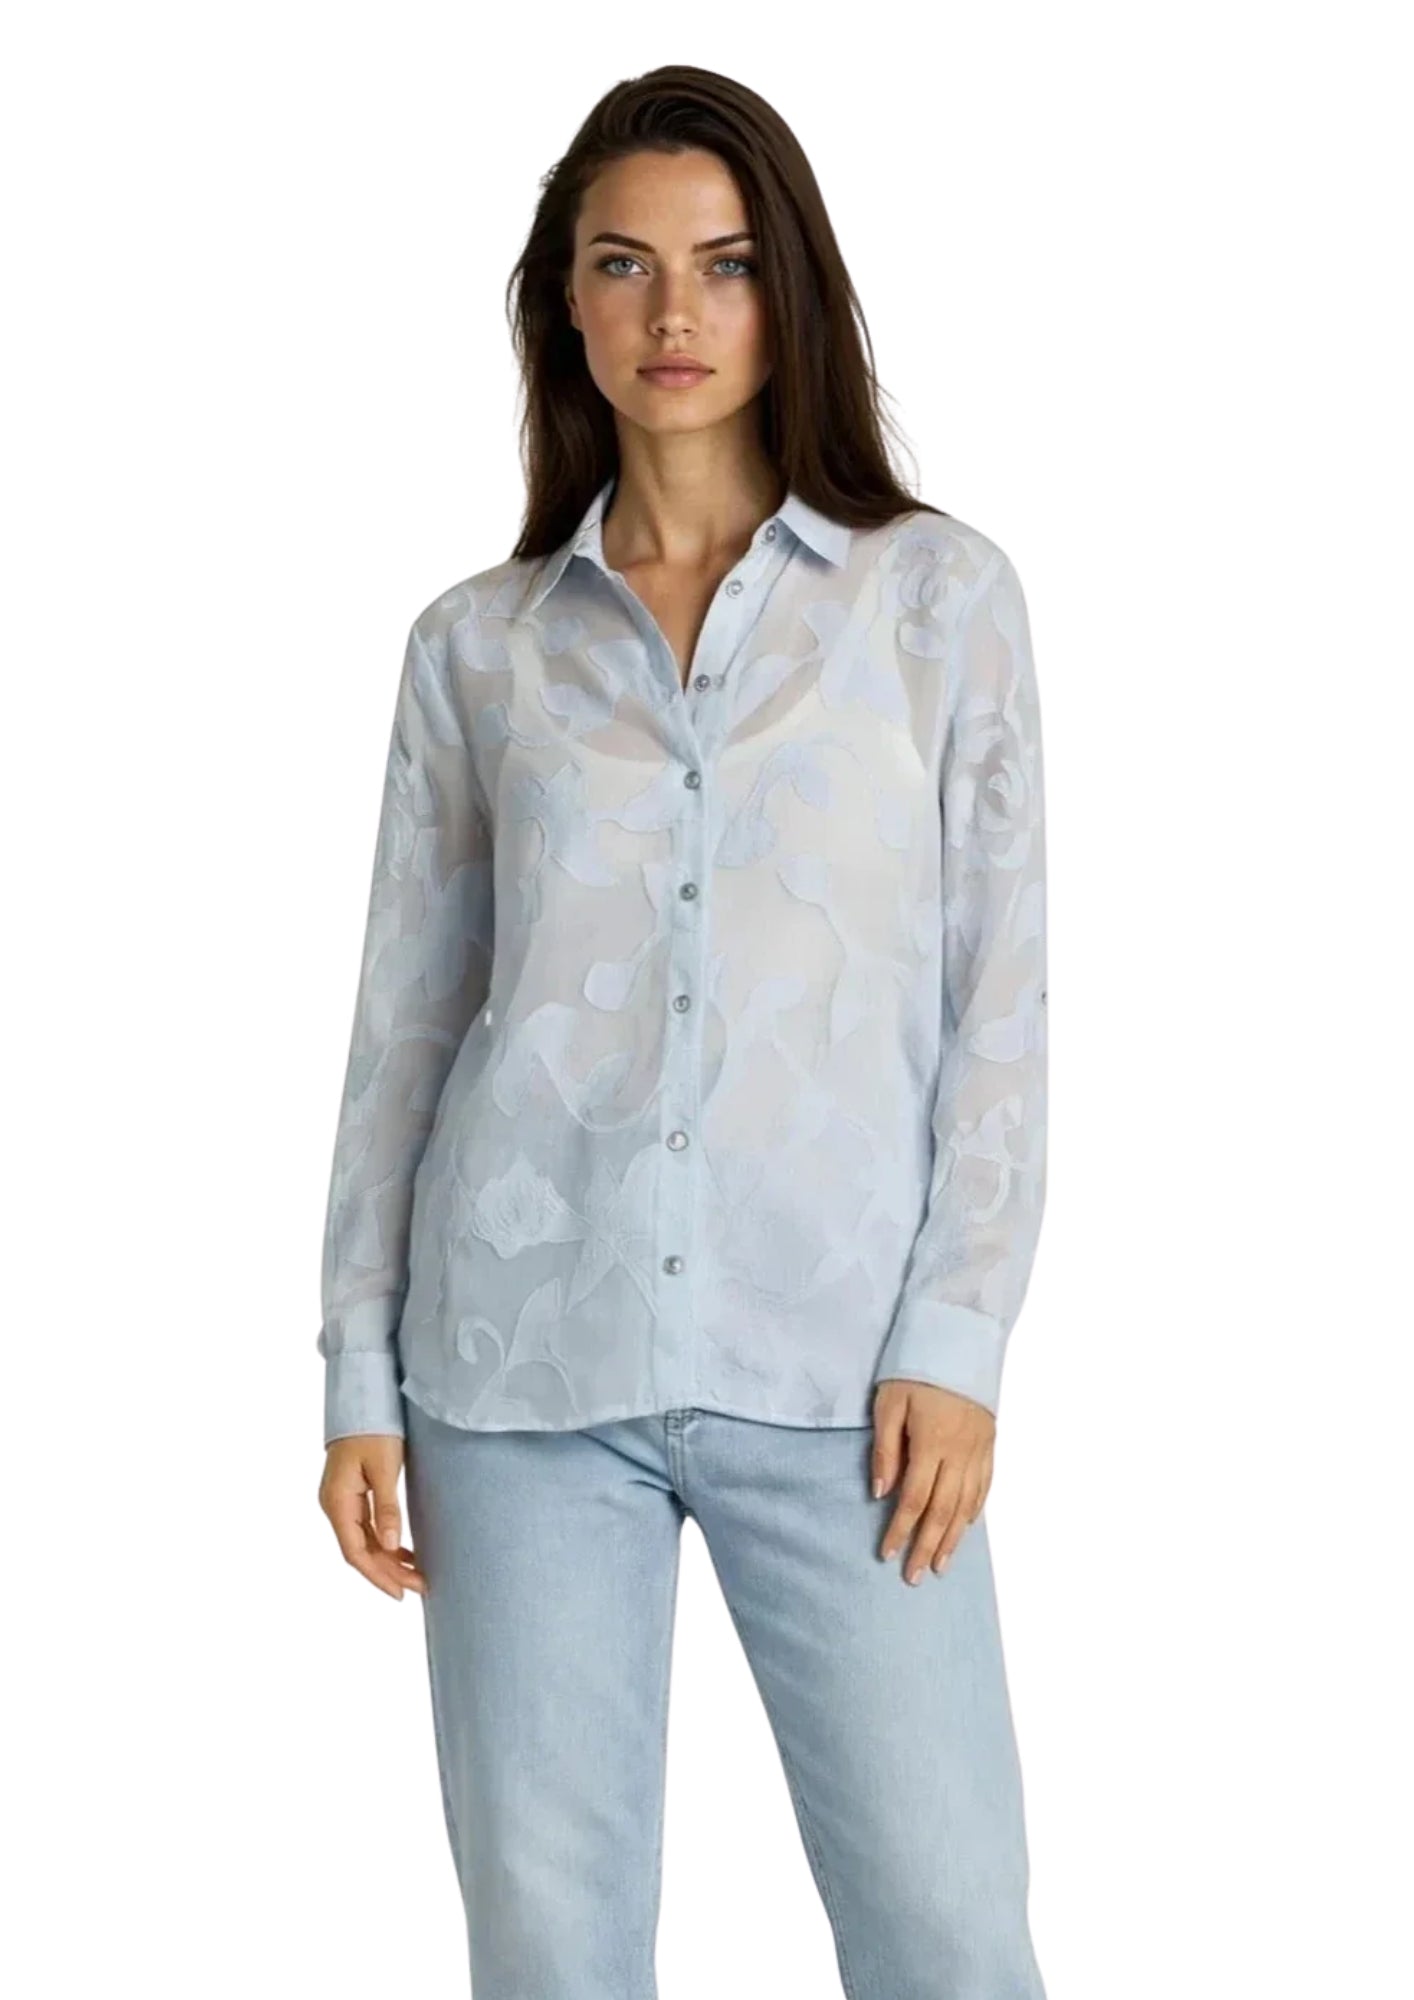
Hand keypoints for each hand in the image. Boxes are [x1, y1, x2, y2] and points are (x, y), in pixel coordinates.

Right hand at [318, 1434, 427, 1599]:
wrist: (363, 1400)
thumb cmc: (373, 1429)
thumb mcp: (384, 1468)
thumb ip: (386, 1508)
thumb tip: (389, 1547)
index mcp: (337, 1502)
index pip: (355, 1552)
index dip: (377, 1576)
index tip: (400, 1593)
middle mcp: (334, 1505)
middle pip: (360, 1550)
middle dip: (388, 1572)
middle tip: (419, 1587)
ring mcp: (341, 1500)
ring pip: (364, 1541)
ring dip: (388, 1559)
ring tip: (417, 1575)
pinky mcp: (352, 1494)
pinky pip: (366, 1527)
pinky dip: (384, 1542)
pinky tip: (404, 1552)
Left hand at [870, 1379, 994, 1584]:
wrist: (959, 1338)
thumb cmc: (915, 1368)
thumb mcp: (888, 1402)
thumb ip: (885, 1449)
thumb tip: (881, 1493)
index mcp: (932, 1442)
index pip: (914, 1499)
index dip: (900, 1530)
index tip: (887, 1554)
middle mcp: (960, 1451)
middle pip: (943, 1511)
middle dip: (926, 1546)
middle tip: (914, 1577)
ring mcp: (979, 1448)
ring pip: (967, 1504)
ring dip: (953, 1538)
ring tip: (940, 1565)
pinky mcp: (990, 1441)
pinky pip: (985, 1485)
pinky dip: (974, 1510)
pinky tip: (966, 1527)